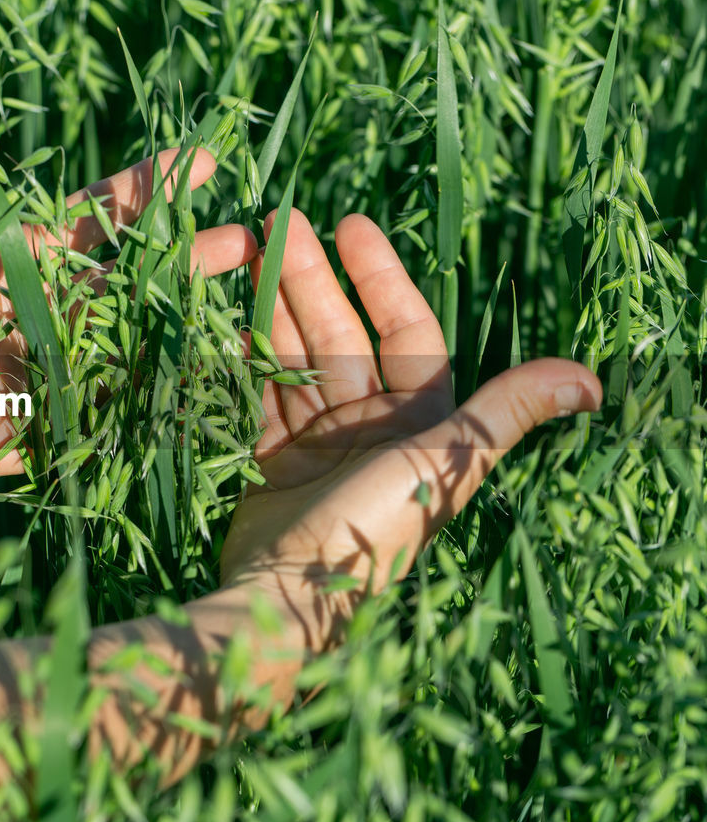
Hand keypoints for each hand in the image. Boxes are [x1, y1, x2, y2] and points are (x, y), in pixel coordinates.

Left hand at [0, 71, 255, 483]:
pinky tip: (195, 402)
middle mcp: (39, 312)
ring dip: (176, 335)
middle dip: (185, 258)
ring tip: (242, 320)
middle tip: (248, 238)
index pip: (94, 217)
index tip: (197, 157)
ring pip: (121, 350)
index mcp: (16, 258)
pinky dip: (139, 414)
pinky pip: (90, 421)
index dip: (144, 189)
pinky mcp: (27, 428)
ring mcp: (38, 371)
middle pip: (126, 283)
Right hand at [221, 211, 600, 646]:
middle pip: (340, 335)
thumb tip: (592, 382)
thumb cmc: (374, 528)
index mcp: (417, 422)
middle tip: (276, 220)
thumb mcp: (446, 463)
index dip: (380, 276)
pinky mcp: (269, 461)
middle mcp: (369, 427)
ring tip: (243, 253)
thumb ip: (507, 413)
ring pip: (295, 358)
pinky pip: (258, 396)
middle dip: (310, 278)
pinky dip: (245, 360)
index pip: (405, 330)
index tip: (348, 225)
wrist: (288, 600)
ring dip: (272, 308)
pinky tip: (229, 318)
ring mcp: (315, 444)